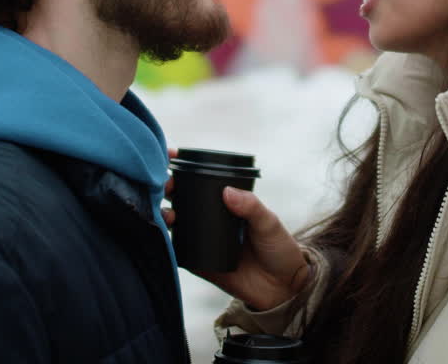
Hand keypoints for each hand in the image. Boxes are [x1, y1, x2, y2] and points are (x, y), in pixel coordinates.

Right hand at [162, 149, 310, 310]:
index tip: (173, 157)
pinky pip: (179, 254)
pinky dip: (168, 246)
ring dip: (164, 216)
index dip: (185, 170)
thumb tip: (227, 191)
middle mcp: (212, 220)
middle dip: (168, 190)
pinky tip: (164, 238)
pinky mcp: (200, 264)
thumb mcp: (269, 223)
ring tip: (168, 214)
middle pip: (182, 200)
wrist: (284, 289)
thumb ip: (251, 207)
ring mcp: (204, 241)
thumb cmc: (280, 250)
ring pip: (176, 225)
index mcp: (228, 205)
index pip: (202, 183)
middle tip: (167, 187)